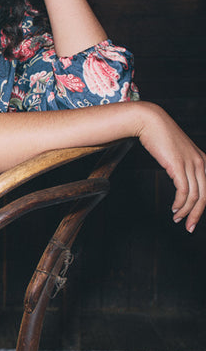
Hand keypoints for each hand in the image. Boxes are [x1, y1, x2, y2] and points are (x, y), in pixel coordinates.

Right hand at [138, 104, 205, 231]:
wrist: (151, 122)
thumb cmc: (162, 137)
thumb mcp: (178, 153)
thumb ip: (184, 166)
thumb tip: (181, 181)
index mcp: (204, 161)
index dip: (202, 208)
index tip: (194, 219)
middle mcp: (201, 163)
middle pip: (204, 196)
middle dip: (197, 215)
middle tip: (190, 227)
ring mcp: (191, 164)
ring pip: (194, 196)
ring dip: (186, 212)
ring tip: (177, 219)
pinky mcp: (178, 166)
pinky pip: (183, 191)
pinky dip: (179, 203)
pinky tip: (174, 209)